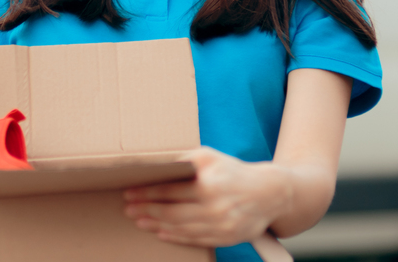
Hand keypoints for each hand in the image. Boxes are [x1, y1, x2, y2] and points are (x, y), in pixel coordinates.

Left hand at [122, 147, 291, 247]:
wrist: (269, 193)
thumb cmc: (233, 171)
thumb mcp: (209, 156)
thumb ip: (184, 160)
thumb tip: (156, 165)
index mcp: (209, 184)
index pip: (170, 191)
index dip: (147, 192)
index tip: (130, 192)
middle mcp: (215, 207)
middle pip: (172, 212)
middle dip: (146, 210)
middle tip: (128, 209)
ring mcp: (221, 225)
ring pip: (181, 228)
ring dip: (156, 225)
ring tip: (140, 221)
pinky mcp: (226, 238)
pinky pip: (195, 239)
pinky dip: (175, 237)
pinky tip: (160, 232)